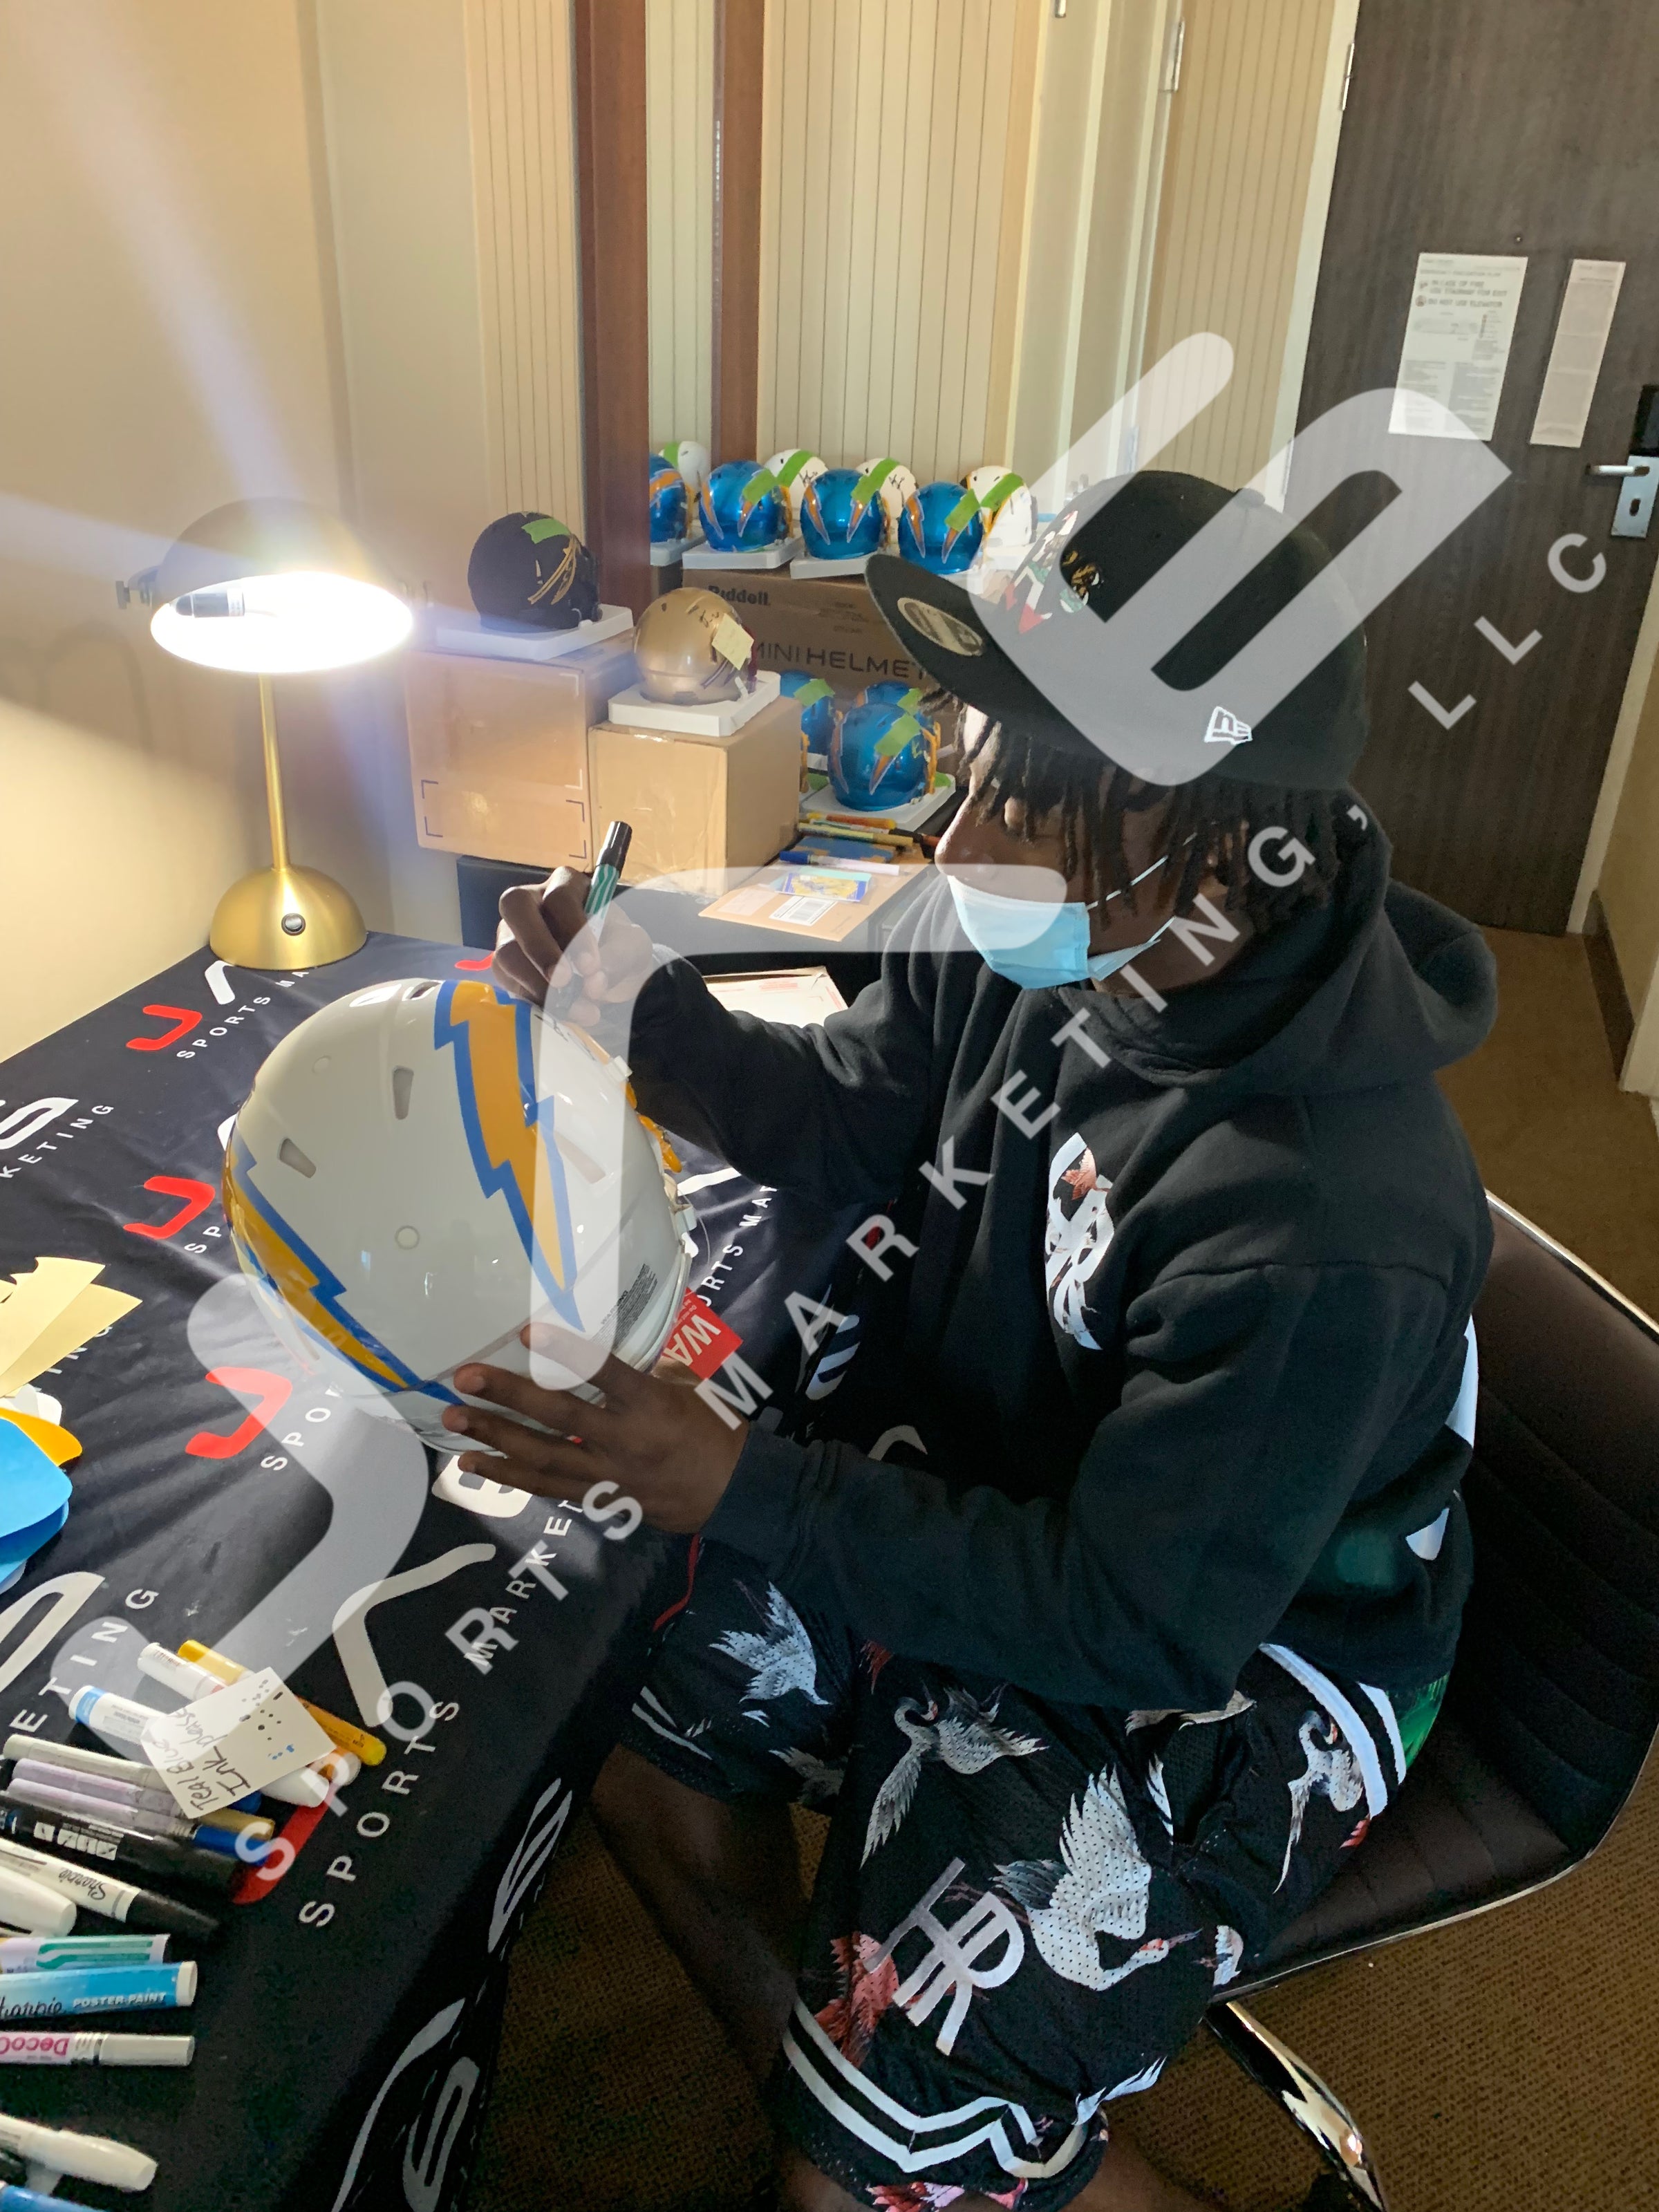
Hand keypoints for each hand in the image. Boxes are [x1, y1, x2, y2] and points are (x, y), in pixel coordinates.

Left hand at [441, 1326, 747, 1533]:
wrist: (730, 1491)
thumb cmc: (710, 1427)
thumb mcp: (685, 1387)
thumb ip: (640, 1369)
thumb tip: (596, 1342)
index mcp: (651, 1405)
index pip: (605, 1373)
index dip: (566, 1353)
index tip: (529, 1332)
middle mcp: (625, 1440)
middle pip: (560, 1418)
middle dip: (508, 1399)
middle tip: (465, 1379)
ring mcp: (608, 1474)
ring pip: (543, 1458)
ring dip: (495, 1439)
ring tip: (454, 1423)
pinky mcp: (597, 1498)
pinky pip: (547, 1487)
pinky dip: (510, 1474)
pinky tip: (478, 1462)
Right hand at [492, 868, 655, 1025]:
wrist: (606, 970)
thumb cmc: (617, 946)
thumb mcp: (632, 946)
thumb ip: (619, 957)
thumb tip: (593, 983)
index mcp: (566, 885)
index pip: (560, 898)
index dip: (572, 930)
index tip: (591, 966)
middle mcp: (533, 900)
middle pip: (515, 907)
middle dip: (539, 948)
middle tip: (563, 982)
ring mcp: (512, 930)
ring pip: (506, 950)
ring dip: (537, 984)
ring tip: (572, 1009)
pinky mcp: (505, 962)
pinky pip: (506, 979)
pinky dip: (532, 999)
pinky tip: (558, 1011)